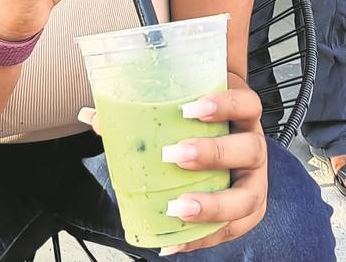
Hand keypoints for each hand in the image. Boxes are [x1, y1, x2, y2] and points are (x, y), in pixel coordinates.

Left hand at [78, 79, 267, 254]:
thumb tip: (91, 116)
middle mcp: (254, 147)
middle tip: (174, 155)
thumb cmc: (198, 127)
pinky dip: (202, 237)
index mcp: (241, 116)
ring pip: (248, 198)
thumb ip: (141, 110)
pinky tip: (173, 242)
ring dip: (213, 205)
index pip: (247, 103)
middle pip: (250, 149)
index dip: (225, 104)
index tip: (190, 109)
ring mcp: (253, 182)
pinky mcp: (247, 212)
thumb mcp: (178, 113)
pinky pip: (232, 229)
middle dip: (214, 153)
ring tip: (178, 208)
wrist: (220, 148)